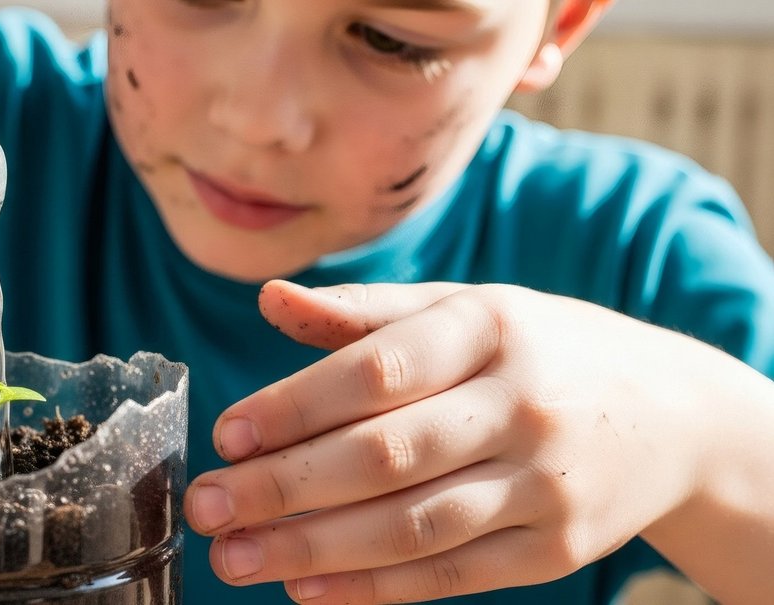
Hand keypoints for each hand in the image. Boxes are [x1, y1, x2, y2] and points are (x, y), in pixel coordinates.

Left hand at [185, 280, 762, 603]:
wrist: (673, 415)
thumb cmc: (541, 350)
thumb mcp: (468, 308)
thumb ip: (365, 312)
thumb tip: (269, 300)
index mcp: (489, 328)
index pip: (376, 370)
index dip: (295, 406)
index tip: (228, 435)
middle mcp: (519, 405)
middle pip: (384, 455)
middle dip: (284, 487)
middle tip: (208, 505)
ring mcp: (543, 483)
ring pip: (411, 525)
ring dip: (313, 548)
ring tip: (236, 558)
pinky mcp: (554, 549)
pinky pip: (451, 574)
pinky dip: (374, 588)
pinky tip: (307, 589)